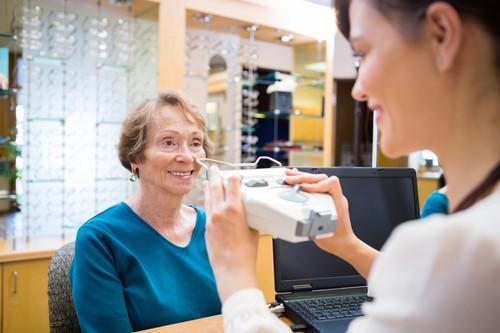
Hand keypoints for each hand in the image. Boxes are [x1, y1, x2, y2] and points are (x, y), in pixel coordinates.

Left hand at [204, 166, 258, 301]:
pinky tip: (207, 199)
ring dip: (209, 187)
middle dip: (215, 176)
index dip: (234, 177)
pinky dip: (207, 201)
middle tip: (215, 169)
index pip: (232, 184)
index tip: (236, 175)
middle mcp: (220, 211)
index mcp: (234, 209)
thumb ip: (248, 216)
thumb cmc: (246, 253)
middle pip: (215, 186)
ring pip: (208, 197)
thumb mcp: (253, 229)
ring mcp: (211, 219)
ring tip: (208, 180)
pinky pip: (206, 209)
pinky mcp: (207, 228)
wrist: (232, 269)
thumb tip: (247, 211)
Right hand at [285, 169, 378, 277]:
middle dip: (304, 177)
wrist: (344, 244)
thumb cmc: (336, 239)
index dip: (317, 184)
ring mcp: (330, 197)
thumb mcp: (322, 232)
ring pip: (318, 179)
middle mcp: (335, 197)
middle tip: (290, 179)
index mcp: (338, 202)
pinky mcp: (325, 199)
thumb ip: (311, 223)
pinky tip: (296, 179)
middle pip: (321, 178)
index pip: (332, 183)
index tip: (304, 188)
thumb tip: (297, 214)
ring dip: (303, 176)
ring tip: (289, 175)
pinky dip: (305, 181)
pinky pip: (316, 184)